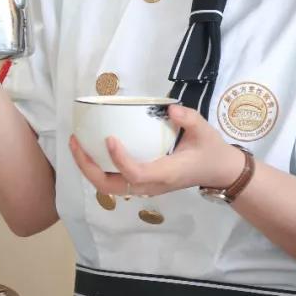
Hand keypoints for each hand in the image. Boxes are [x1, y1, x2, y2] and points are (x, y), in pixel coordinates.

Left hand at [69, 104, 245, 197]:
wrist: (218, 171)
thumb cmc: (211, 150)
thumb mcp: (205, 131)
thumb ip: (188, 119)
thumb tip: (169, 107)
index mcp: (166, 173)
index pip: (135, 174)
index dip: (119, 159)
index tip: (109, 138)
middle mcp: (151, 185)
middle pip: (110, 186)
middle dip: (88, 167)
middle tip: (76, 143)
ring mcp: (145, 188)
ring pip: (108, 187)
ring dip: (89, 168)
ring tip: (77, 145)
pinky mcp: (143, 184)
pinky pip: (114, 181)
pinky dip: (98, 168)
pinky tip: (91, 150)